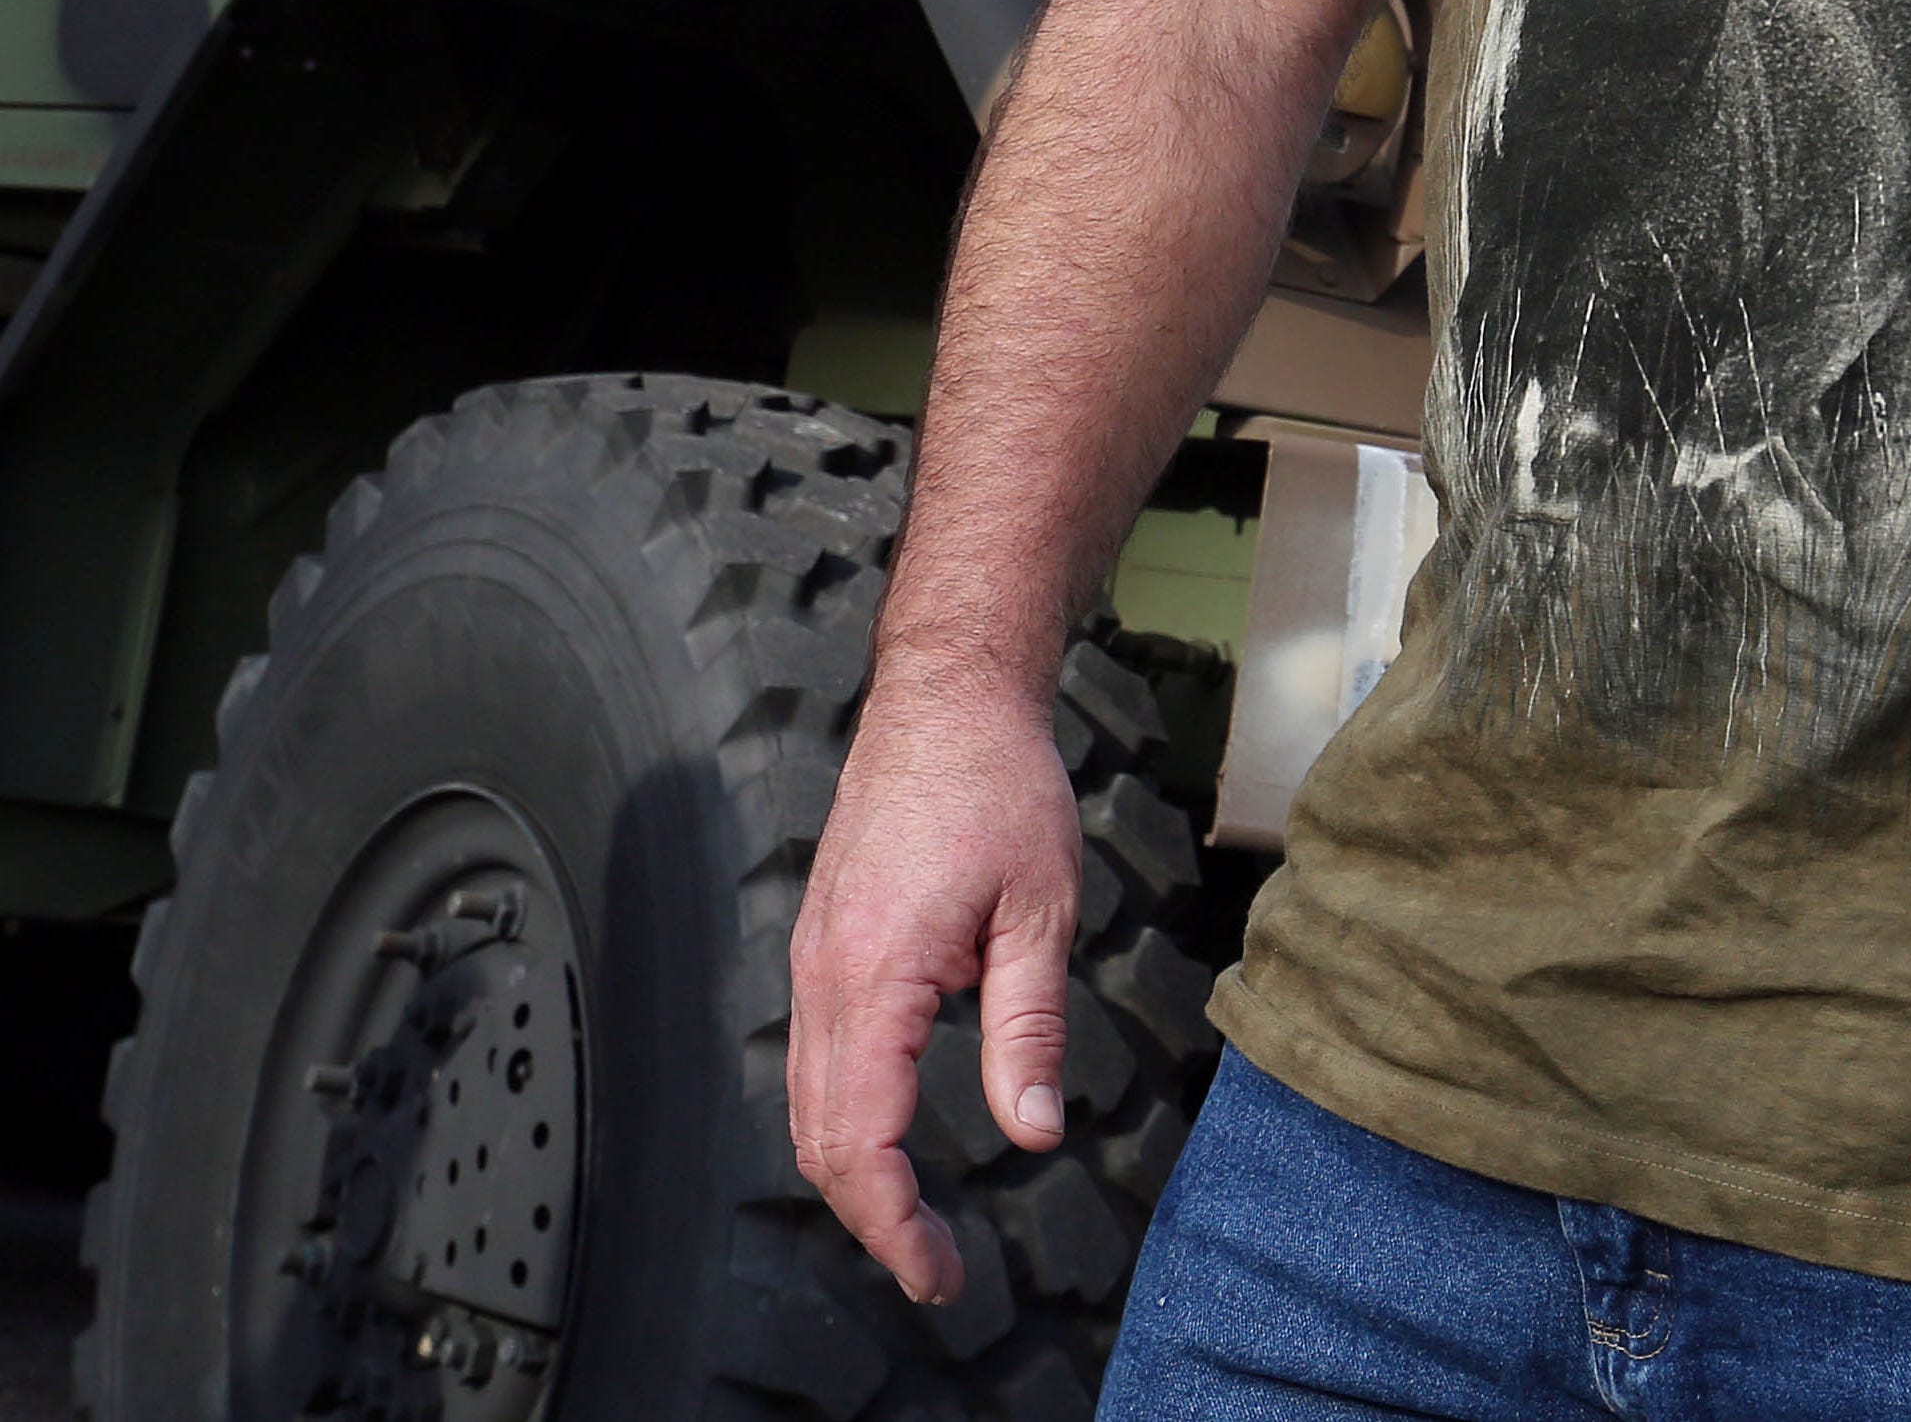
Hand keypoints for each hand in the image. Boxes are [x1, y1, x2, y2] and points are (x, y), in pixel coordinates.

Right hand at [786, 660, 1084, 1298]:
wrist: (945, 698)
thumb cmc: (999, 785)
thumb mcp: (1041, 910)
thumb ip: (1029, 1029)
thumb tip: (1035, 1134)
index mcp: (876, 974)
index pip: (864, 1141)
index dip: (894, 1224)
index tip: (938, 1275)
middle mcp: (824, 977)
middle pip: (820, 1140)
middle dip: (872, 1220)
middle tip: (937, 1271)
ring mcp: (813, 961)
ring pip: (807, 1106)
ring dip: (851, 1176)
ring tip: (916, 1225)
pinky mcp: (821, 946)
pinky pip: (813, 1060)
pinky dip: (841, 1119)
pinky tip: (889, 1140)